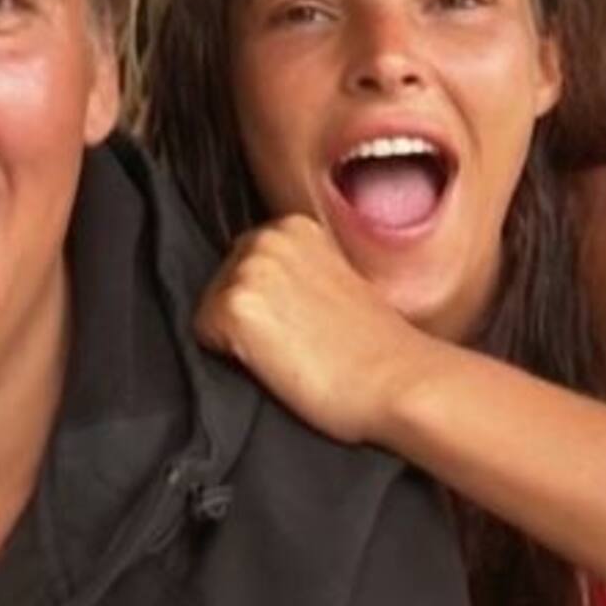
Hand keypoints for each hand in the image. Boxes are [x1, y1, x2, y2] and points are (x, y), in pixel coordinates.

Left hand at [194, 214, 434, 444]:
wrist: (400, 381)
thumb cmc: (378, 348)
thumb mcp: (337, 281)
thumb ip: (297, 271)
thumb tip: (268, 291)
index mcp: (294, 225)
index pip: (245, 262)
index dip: (267, 302)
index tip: (302, 321)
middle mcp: (267, 236)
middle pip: (222, 282)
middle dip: (249, 313)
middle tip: (300, 339)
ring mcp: (248, 269)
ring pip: (211, 310)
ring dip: (239, 337)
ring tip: (294, 351)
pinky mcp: (234, 308)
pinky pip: (205, 338)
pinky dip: (230, 358)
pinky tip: (277, 363)